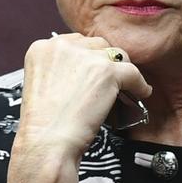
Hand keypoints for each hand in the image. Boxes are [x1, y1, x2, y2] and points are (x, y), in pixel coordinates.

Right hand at [15, 33, 151, 158]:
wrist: (47, 141)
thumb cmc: (42, 124)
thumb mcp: (41, 84)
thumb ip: (60, 70)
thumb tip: (84, 71)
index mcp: (42, 48)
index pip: (74, 42)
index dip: (86, 57)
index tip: (92, 69)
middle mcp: (62, 46)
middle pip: (96, 44)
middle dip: (104, 62)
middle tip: (108, 81)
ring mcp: (86, 57)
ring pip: (115, 55)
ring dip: (120, 71)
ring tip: (125, 87)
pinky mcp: (106, 72)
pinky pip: (133, 73)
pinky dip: (139, 85)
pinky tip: (140, 93)